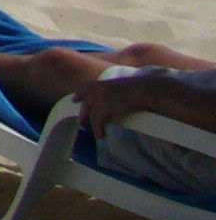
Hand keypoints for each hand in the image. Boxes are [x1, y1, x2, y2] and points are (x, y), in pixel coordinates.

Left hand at [76, 71, 203, 136]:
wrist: (145, 90)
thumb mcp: (126, 86)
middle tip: (81, 122)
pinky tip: (101, 136)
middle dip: (83, 113)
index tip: (74, 99)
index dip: (80, 94)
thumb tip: (121, 97)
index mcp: (104, 83)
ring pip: (91, 115)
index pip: (87, 88)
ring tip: (95, 134)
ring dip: (92, 126)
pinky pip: (98, 122)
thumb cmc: (141, 88)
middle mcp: (99, 90)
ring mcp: (101, 99)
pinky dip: (98, 130)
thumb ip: (118, 91)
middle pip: (86, 103)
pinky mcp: (105, 109)